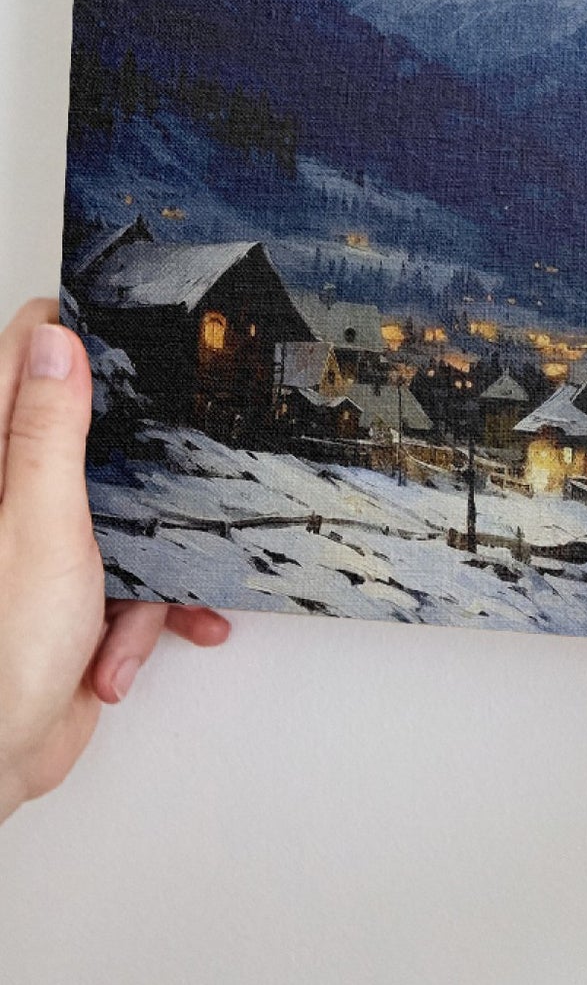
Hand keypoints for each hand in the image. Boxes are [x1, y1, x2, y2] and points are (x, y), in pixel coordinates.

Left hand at [0, 299, 228, 822]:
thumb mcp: (39, 527)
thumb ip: (47, 433)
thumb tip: (55, 343)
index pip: (21, 359)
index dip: (71, 338)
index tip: (126, 333)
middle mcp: (10, 499)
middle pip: (86, 434)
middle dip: (141, 466)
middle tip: (171, 467)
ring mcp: (39, 548)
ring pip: (124, 512)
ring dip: (149, 564)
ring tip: (140, 607)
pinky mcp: (69, 595)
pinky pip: (130, 579)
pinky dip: (142, 616)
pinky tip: (127, 651)